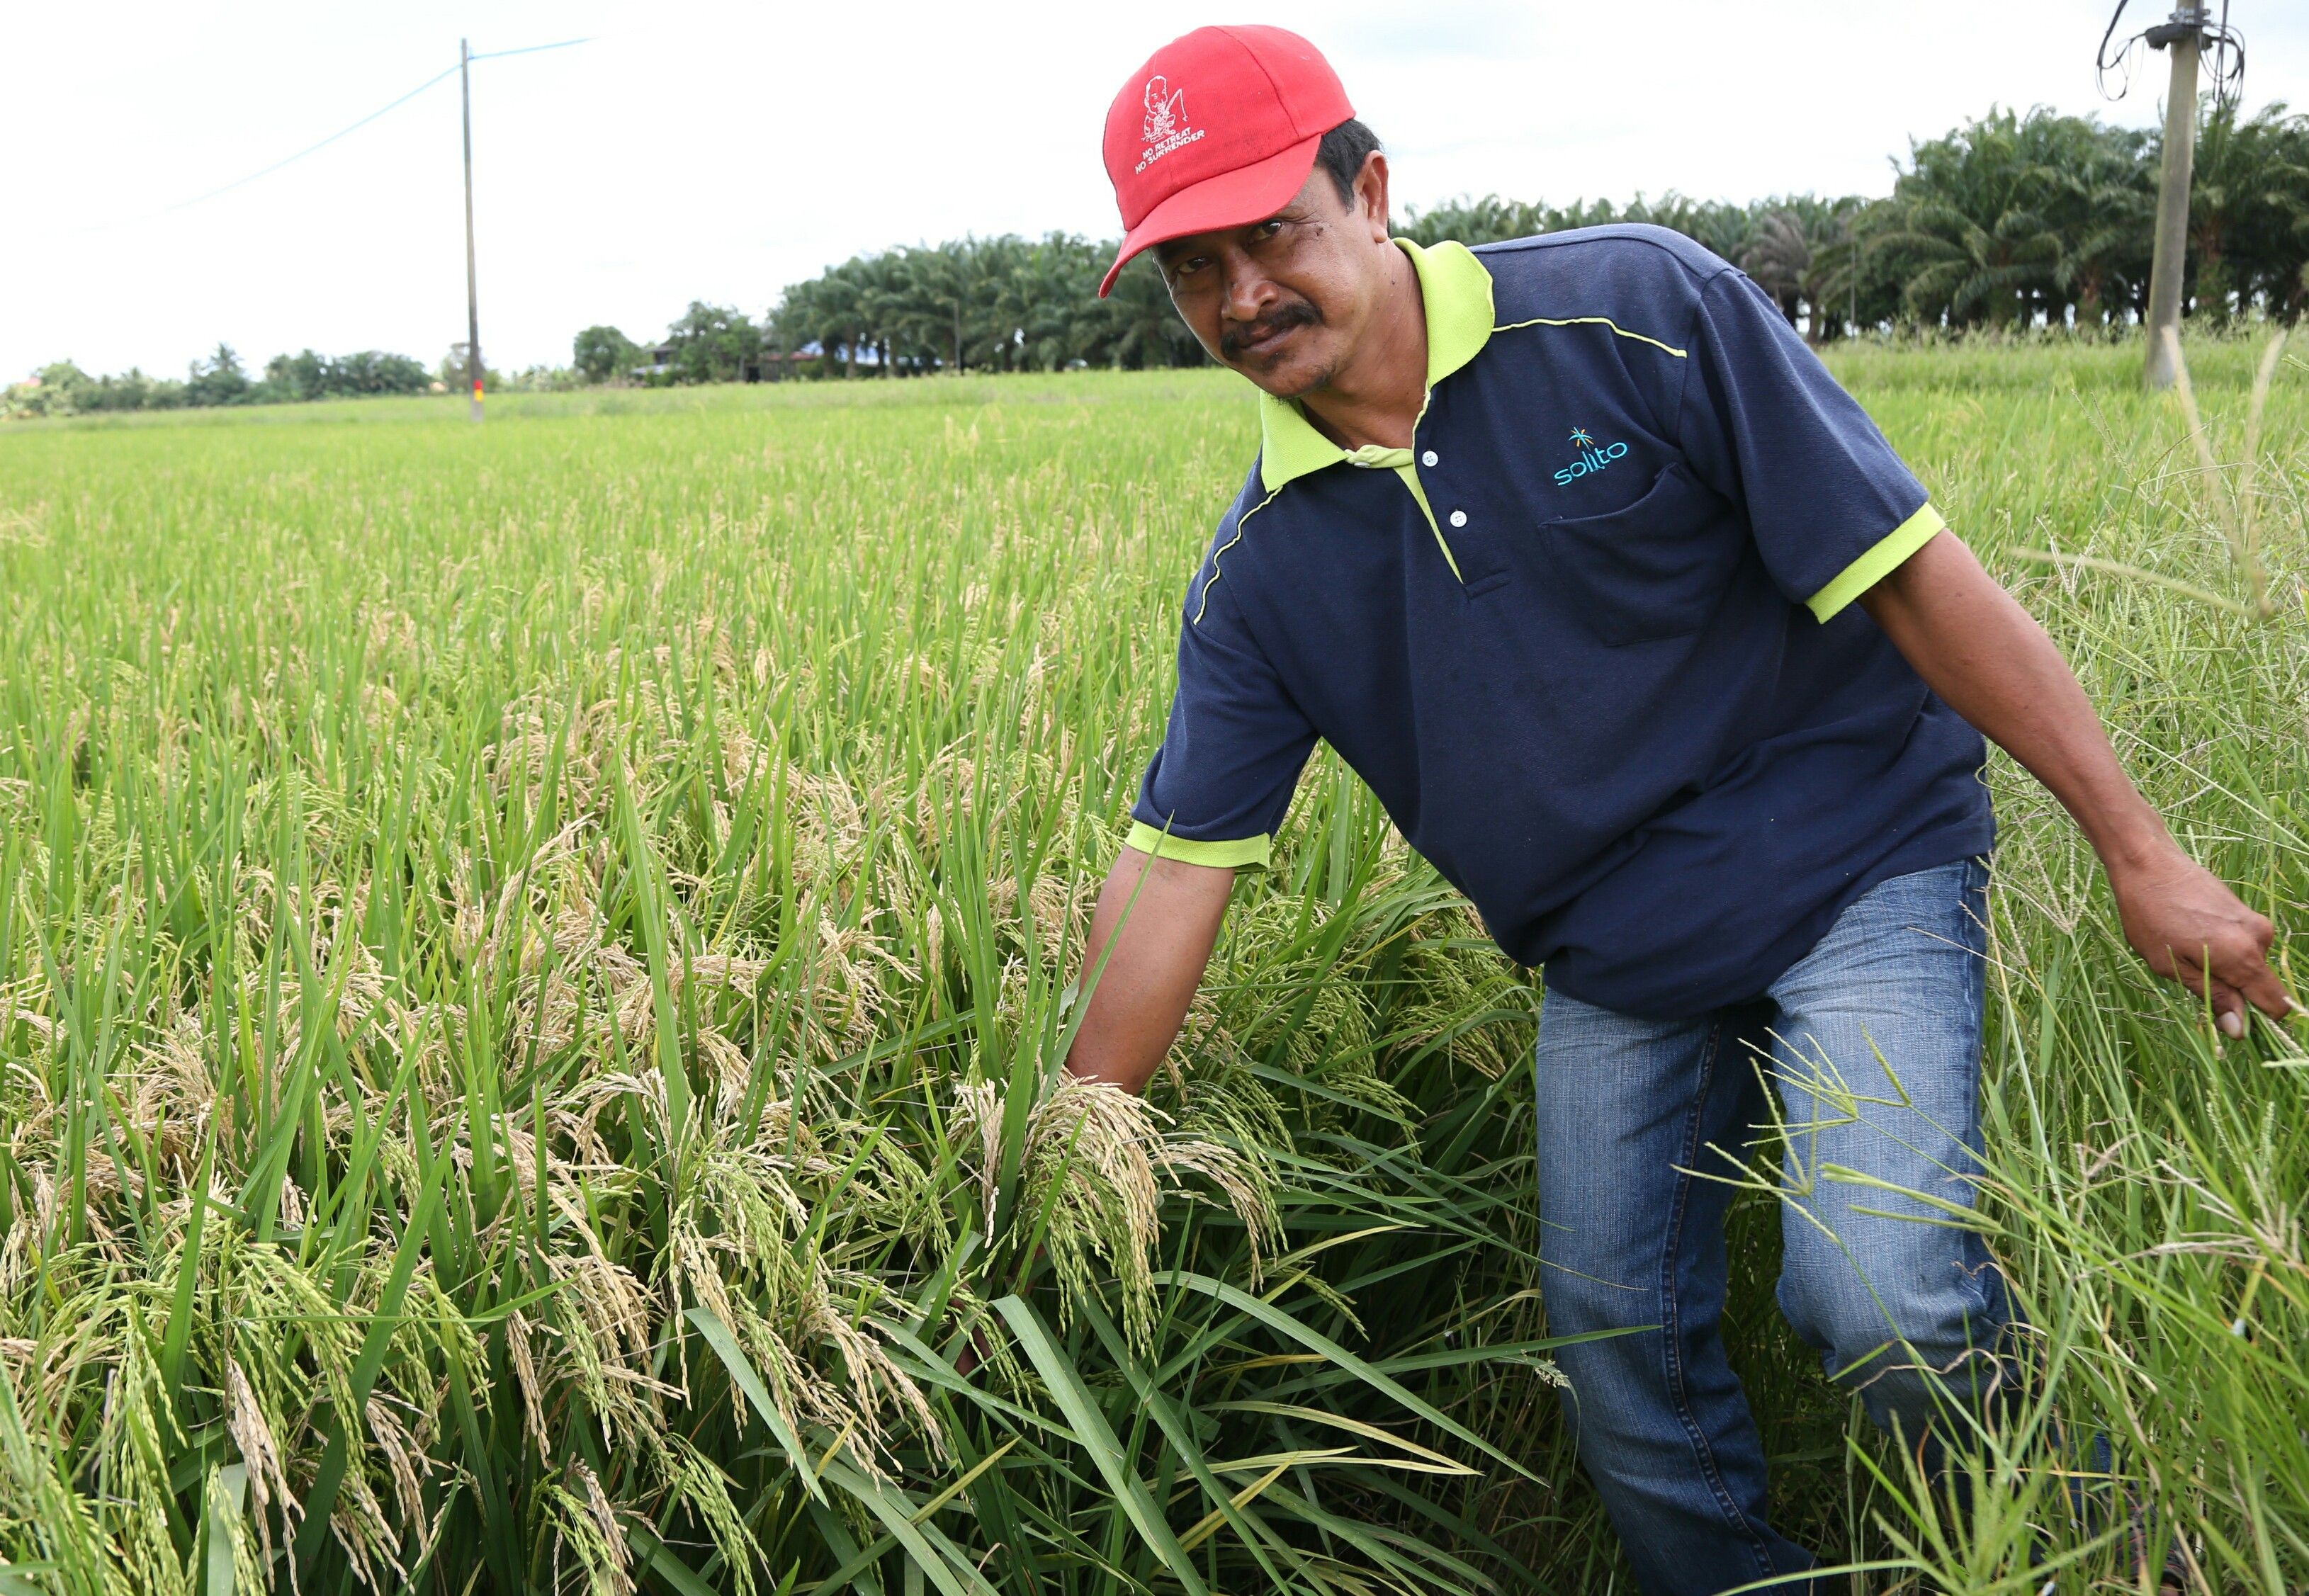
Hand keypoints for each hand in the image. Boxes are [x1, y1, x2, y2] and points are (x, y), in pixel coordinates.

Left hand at [2109, 843, 2294, 1035]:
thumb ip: (2213, 996)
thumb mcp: (2172, 967)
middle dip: (2232, 991)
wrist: (2148, 863)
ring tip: (2185, 949)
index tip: (2230, 1021)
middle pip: (2259, 984)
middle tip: (2189, 974)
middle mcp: (2260, 938)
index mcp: (2245, 956)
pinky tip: (2191, 935)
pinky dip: (2222, 950)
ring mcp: (2255, 922)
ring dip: (2223, 968)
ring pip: (2248, 964)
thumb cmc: (2150, 917)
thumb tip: (2239, 1029)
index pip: (2275, 1003)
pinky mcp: (2246, 911)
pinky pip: (2242, 945)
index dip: (2258, 1019)